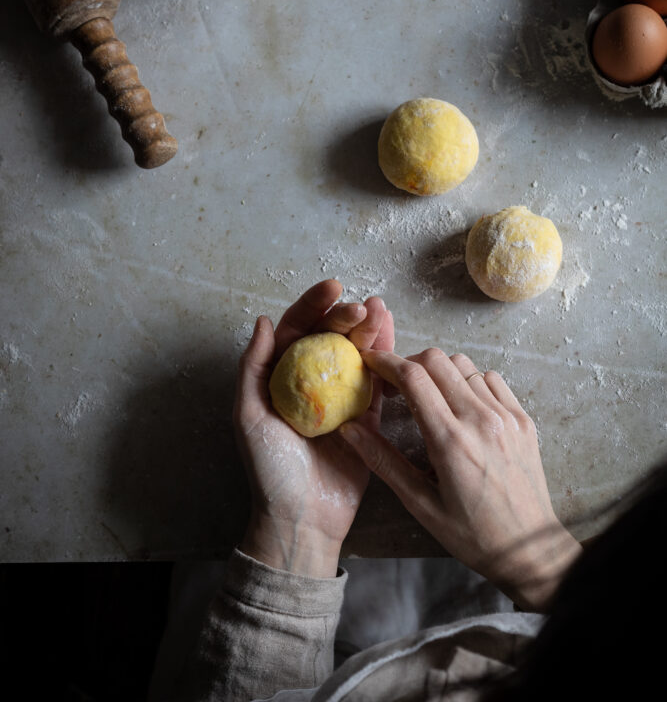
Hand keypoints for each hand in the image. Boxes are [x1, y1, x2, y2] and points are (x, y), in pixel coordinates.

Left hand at [234, 279, 393, 577]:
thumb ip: (254, 368)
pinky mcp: (366, 418)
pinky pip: (378, 383)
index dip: (313, 305)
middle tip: (361, 307)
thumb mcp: (249, 416)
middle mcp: (311, 383)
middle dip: (346, 315)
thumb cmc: (269, 470)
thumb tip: (264, 320)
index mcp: (282, 378)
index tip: (332, 286)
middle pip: (330, 337)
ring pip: (357, 354)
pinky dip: (387, 359)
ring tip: (381, 309)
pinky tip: (393, 336)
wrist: (302, 519)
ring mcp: (340, 399)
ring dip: (369, 330)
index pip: (298, 330)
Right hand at [340, 349, 580, 609]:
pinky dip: (469, 381)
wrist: (530, 549)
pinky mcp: (523, 417)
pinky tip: (461, 404)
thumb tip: (349, 429)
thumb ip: (383, 462)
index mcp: (451, 441)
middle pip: (437, 360)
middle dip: (409, 363)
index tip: (370, 363)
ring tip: (427, 395)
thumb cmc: (472, 534)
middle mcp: (481, 419)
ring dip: (439, 371)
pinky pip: (490, 379)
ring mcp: (506, 415)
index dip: (386, 362)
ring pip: (463, 365)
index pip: (413, 377)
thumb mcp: (420, 504)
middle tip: (395, 385)